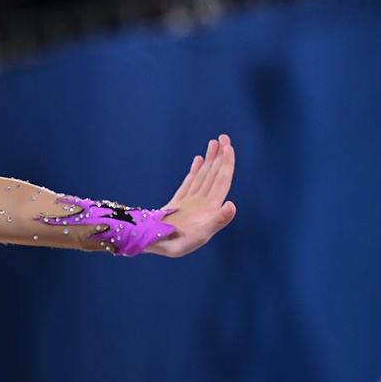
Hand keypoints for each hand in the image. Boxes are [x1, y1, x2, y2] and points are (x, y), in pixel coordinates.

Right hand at [147, 134, 236, 256]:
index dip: (226, 164)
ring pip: (203, 176)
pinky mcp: (177, 203)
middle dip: (220, 156)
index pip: (221, 181)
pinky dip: (195, 171)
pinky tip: (199, 160)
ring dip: (209, 160)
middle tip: (223, 137)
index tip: (228, 147)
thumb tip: (231, 205)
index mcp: (209, 208)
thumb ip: (217, 222)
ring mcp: (190, 202)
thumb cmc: (173, 244)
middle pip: (214, 175)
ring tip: (213, 143)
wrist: (149, 245)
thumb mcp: (197, 236)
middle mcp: (202, 203)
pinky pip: (189, 182)